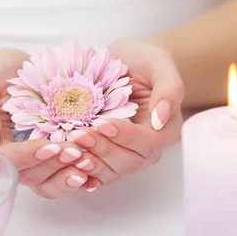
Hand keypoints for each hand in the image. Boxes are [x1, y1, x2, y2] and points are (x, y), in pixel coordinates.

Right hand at [0, 47, 101, 197]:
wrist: (6, 72)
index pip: (6, 161)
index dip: (28, 156)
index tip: (50, 146)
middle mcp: (4, 162)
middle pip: (29, 175)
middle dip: (54, 165)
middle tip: (77, 151)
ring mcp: (27, 162)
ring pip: (45, 182)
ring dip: (67, 175)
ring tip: (89, 162)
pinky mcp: (45, 159)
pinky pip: (59, 176)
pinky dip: (76, 175)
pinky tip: (94, 171)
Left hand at [67, 39, 184, 186]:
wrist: (125, 64)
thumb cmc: (144, 61)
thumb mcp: (159, 63)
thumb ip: (169, 88)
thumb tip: (161, 117)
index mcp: (165, 129)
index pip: (148, 143)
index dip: (125, 136)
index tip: (103, 123)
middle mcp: (147, 148)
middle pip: (128, 162)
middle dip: (102, 149)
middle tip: (78, 134)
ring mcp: (127, 156)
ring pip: (110, 171)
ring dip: (89, 163)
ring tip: (68, 149)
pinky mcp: (107, 158)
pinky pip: (96, 173)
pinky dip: (82, 173)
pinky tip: (67, 166)